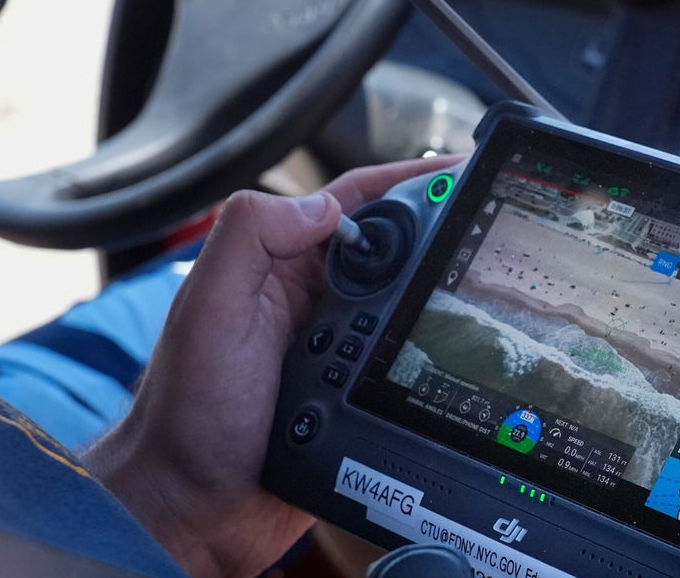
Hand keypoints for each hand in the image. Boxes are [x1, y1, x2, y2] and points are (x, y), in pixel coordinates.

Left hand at [84, 157, 461, 577]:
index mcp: (276, 264)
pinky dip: (435, 344)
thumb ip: (250, 238)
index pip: (350, 203)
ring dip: (442, 285)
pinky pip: (406, 354)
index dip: (405, 182)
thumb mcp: (209, 310)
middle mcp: (308, 295)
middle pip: (390, 245)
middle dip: (439, 228)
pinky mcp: (352, 390)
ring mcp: (334, 343)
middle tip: (491, 222)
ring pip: (404, 298)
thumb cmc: (187, 413)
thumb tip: (323, 203)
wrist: (194, 507)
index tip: (458, 172)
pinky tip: (461, 342)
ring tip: (488, 274)